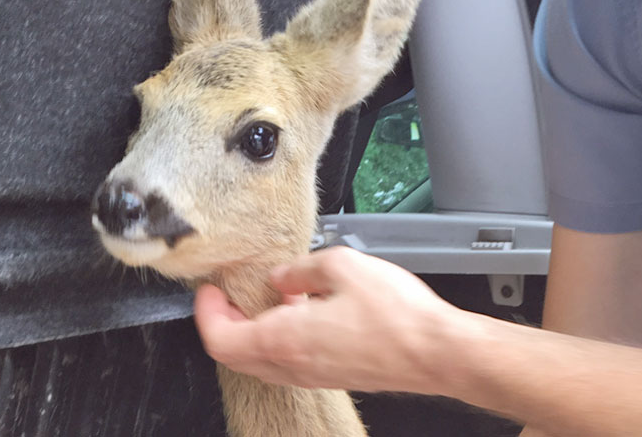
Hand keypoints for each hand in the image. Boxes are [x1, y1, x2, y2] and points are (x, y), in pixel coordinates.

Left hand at [194, 246, 456, 392]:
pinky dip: (280, 339)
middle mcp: (293, 365)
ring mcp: (313, 375)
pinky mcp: (333, 376)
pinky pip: (289, 362)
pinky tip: (302, 312)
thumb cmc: (396, 315)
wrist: (436, 352)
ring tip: (266, 298)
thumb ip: (301, 268)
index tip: (208, 290)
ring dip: (253, 331)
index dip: (205, 313)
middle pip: (236, 354)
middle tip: (228, 294)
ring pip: (261, 361)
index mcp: (284, 338)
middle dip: (224, 322)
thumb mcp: (341, 265)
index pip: (220, 339)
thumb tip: (281, 275)